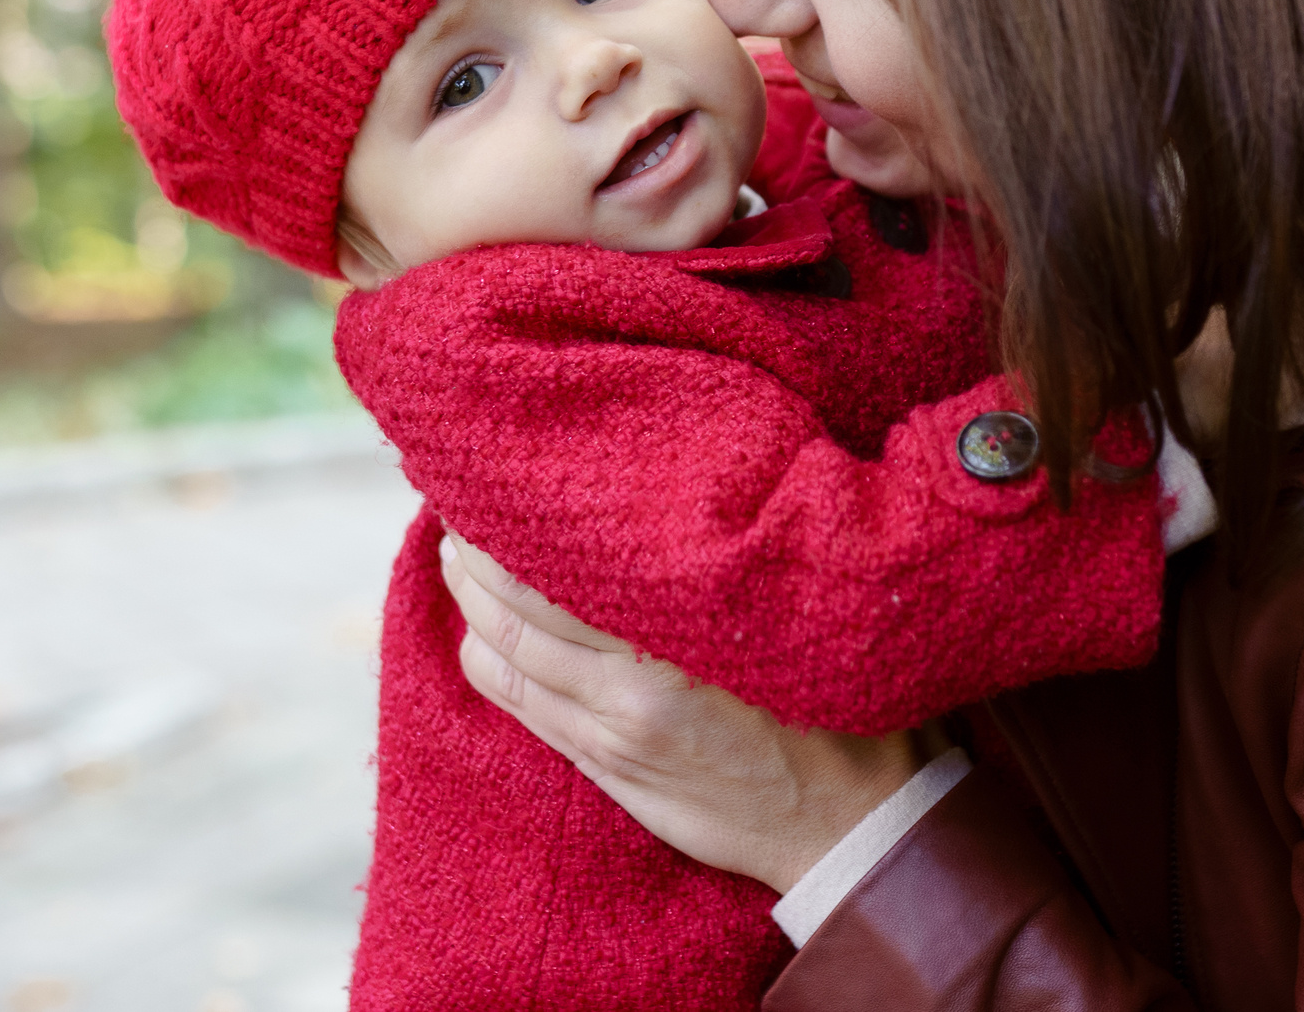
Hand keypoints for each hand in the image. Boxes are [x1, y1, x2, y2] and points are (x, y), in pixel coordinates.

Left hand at [439, 530, 921, 892]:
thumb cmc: (835, 706)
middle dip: (476, 553)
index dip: (514, 524)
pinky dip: (487, 659)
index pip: (561, 570)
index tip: (499, 478)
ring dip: (469, 603)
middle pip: (516, 606)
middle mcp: (630, 687)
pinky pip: (520, 704)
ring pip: (505, 655)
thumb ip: (715, 577)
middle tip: (454, 503)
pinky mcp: (606, 766)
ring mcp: (610, 731)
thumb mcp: (785, 620)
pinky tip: (477, 632)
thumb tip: (663, 508)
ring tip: (455, 557)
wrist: (849, 824)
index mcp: (678, 641)